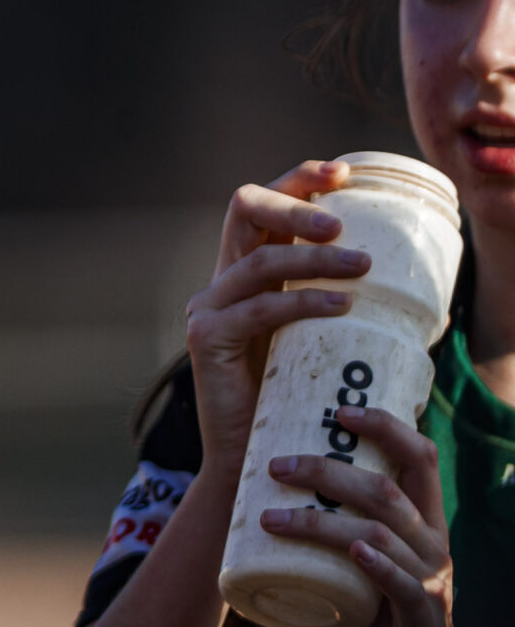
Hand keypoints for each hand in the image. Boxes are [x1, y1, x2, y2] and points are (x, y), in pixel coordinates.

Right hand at [185, 160, 369, 469]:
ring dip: (314, 259)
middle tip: (342, 223)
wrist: (258, 454)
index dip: (298, 180)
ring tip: (362, 268)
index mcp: (247, 272)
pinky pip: (259, 309)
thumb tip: (418, 289)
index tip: (344, 172)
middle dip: (296, 204)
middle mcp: (222, 281)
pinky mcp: (208, 339)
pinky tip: (340, 305)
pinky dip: (303, 303)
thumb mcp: (322, 337)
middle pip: (245, 209)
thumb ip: (345, 303)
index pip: (262, 205)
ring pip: (259, 261)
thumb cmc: (296, 395)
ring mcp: (209, 308)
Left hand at [260, 405, 454, 626]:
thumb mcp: (357, 562)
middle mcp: (434, 544)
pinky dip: (377, 566)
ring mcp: (432, 581)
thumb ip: (334, 528)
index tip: (340, 410)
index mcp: (424, 522)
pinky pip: (403, 586)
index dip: (387, 428)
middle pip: (386, 490)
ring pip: (378, 535)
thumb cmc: (374, 615)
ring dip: (320, 522)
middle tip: (275, 466)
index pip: (420, 459)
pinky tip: (352, 551)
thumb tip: (269, 485)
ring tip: (269, 519)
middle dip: (328, 471)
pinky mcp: (424, 618)